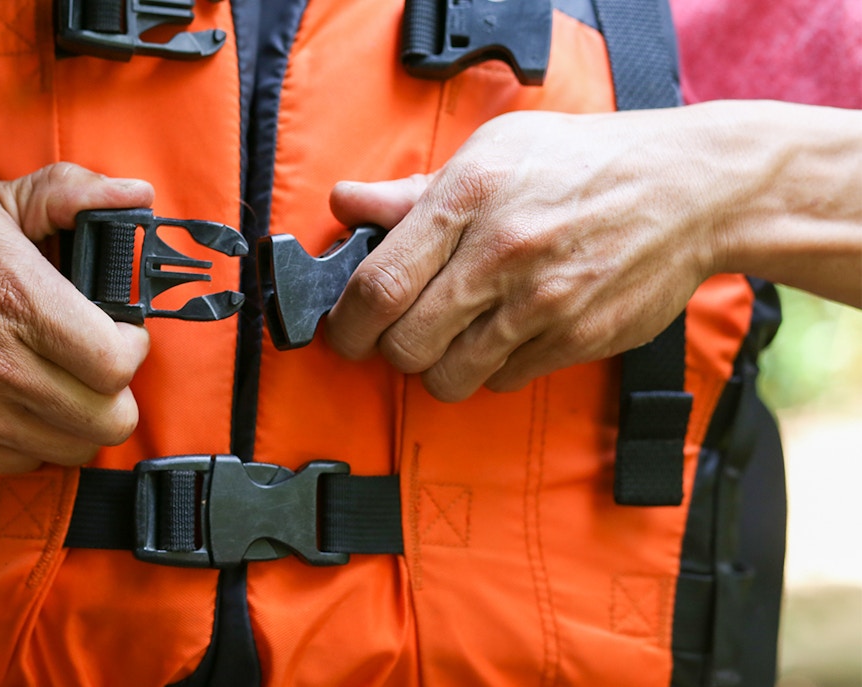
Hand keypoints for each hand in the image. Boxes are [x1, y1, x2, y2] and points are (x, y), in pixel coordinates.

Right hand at [0, 163, 153, 472]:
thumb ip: (68, 196)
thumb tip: (136, 195)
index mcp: (16, 302)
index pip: (118, 364)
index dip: (131, 348)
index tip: (118, 331)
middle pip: (107, 421)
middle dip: (114, 391)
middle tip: (93, 363)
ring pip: (70, 451)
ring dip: (76, 420)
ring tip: (56, 383)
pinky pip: (20, 464)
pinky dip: (29, 439)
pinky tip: (10, 400)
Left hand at [324, 109, 719, 401]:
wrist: (690, 186)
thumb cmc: (584, 162)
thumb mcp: (493, 150)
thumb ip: (412, 192)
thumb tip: (345, 204)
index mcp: (468, 198)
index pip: (378, 285)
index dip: (347, 322)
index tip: (345, 330)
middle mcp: (501, 252)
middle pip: (406, 344)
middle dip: (390, 350)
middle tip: (399, 335)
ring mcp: (542, 302)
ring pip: (451, 376)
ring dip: (439, 367)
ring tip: (454, 337)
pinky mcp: (577, 339)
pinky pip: (504, 381)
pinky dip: (493, 369)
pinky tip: (506, 334)